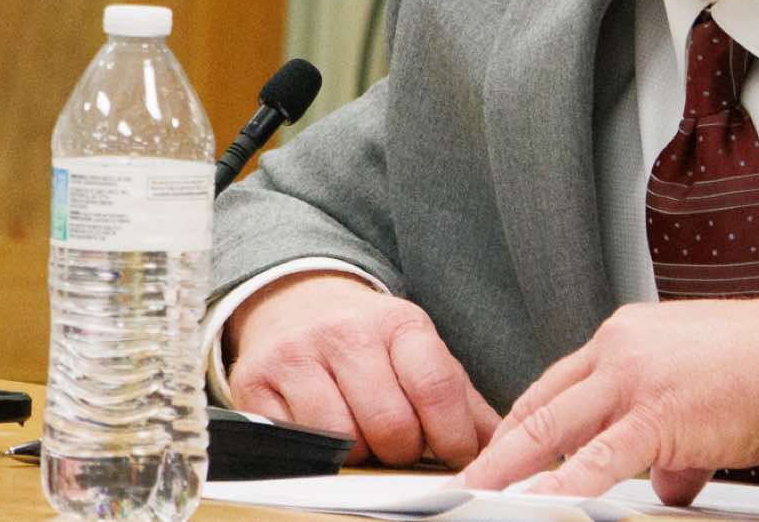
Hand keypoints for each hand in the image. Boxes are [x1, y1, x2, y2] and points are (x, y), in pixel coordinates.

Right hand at [225, 271, 500, 466]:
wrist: (296, 302)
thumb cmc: (368, 340)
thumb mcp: (419, 351)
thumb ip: (461, 400)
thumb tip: (502, 445)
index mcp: (399, 322)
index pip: (436, 387)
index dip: (451, 436)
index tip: (454, 456)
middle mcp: (346, 332)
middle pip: (390, 424)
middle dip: (403, 452)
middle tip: (401, 449)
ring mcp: (298, 356)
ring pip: (342, 439)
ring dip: (360, 455)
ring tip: (364, 440)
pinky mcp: (256, 383)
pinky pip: (296, 442)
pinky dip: (317, 453)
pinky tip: (327, 436)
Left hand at [459, 296, 758, 504]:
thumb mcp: (698, 394)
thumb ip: (671, 441)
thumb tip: (662, 482)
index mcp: (625, 337)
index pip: (557, 384)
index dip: (523, 424)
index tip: (502, 453)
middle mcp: (618, 348)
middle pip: (539, 404)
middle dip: (499, 448)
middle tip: (468, 477)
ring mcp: (632, 379)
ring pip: (551, 427)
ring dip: (509, 468)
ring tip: (479, 494)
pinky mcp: (655, 414)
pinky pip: (595, 460)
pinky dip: (559, 483)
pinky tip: (534, 501)